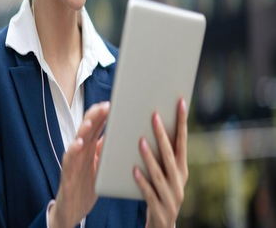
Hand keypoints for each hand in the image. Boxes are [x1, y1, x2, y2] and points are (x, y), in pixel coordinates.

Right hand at [49, 101, 108, 227]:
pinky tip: (78, 143)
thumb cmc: (86, 184)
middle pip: (87, 127)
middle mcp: (80, 149)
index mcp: (89, 146)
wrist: (72, 209)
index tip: (113, 104)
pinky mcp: (67, 171)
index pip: (96, 125)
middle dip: (96, 115)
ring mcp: (73, 159)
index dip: (103, 114)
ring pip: (77, 139)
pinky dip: (73, 149)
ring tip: (92, 120)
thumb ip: (105, 149)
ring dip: (84, 129)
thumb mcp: (100, 165)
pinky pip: (69, 158)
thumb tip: (119, 134)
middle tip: (105, 106)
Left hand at [133, 99, 187, 227]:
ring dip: (150, 157)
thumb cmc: (160, 190)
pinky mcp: (160, 210)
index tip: (180, 102)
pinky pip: (149, 193)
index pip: (182, 141)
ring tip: (140, 141)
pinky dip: (142, 181)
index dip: (182, 122)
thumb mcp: (166, 171)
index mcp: (182, 168)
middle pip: (170, 155)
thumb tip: (154, 121)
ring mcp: (171, 197)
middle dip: (163, 134)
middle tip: (154, 116)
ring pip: (159, 173)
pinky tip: (134, 171)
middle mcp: (179, 181)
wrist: (162, 225)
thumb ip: (163, 152)